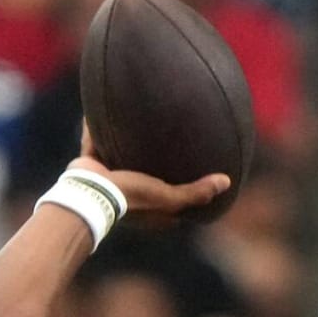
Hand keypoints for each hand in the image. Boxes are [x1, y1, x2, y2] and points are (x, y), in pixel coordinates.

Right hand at [71, 119, 229, 217]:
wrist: (91, 193)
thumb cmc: (133, 197)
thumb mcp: (169, 197)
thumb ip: (196, 192)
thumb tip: (226, 182)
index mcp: (149, 207)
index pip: (172, 200)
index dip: (185, 190)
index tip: (197, 172)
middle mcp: (130, 194)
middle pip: (148, 175)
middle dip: (156, 162)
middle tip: (170, 141)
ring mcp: (109, 178)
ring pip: (122, 156)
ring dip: (127, 143)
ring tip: (139, 124)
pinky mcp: (92, 163)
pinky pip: (98, 141)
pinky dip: (100, 128)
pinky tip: (105, 109)